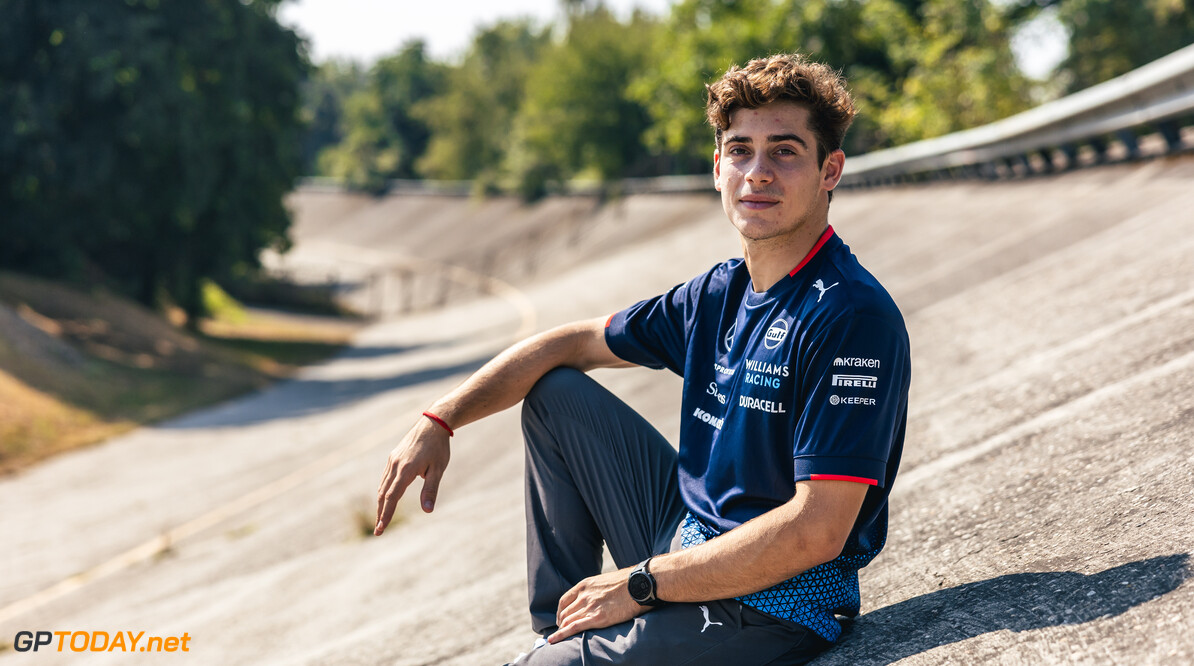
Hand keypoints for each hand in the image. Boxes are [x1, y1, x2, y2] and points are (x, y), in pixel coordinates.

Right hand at [374, 417, 450, 534]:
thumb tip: (427, 510)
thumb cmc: (438, 447)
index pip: (392, 497)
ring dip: (381, 503)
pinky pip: (385, 477)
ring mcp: (392, 461)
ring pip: (383, 486)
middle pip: (384, 494)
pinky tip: (386, 498)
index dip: (386, 514)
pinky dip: (384, 491)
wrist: (433, 423)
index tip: (381, 529)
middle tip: (379, 531)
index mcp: (406, 470)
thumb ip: (430, 490)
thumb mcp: (438, 470)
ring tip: (381, 519)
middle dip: (381, 513)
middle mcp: (395, 466)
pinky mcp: (393, 457)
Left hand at [548, 567, 649, 643]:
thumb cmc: (628, 583)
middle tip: (561, 631)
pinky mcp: (597, 618)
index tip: (561, 619)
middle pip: (565, 612)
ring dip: (560, 631)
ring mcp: (590, 606)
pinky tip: (554, 640)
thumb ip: (596, 590)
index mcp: (585, 585)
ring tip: (556, 639)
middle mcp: (584, 595)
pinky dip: (561, 635)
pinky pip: (574, 627)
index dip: (560, 612)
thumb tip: (597, 598)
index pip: (564, 600)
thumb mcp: (606, 581)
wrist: (639, 584)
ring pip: (567, 621)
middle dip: (560, 623)